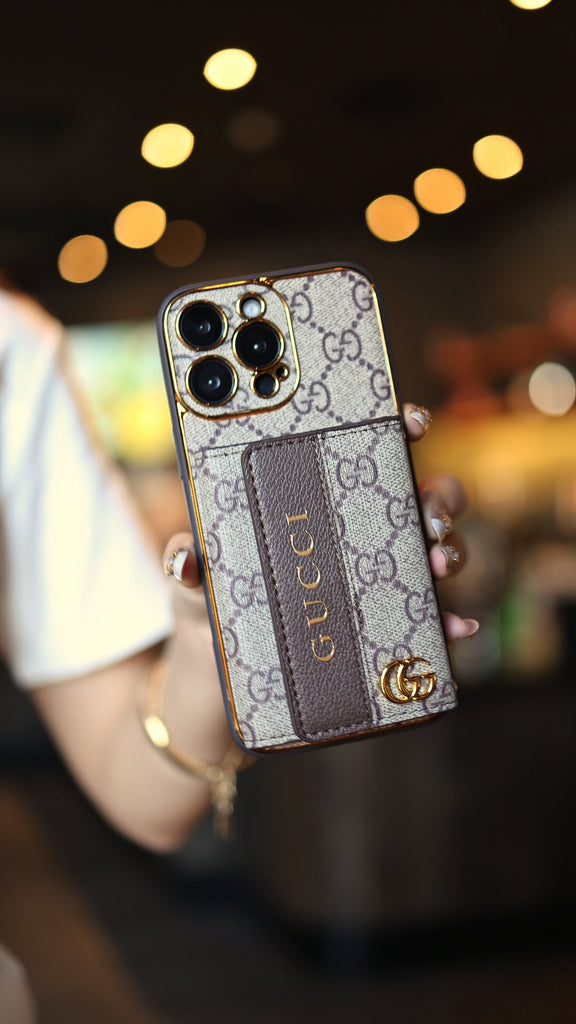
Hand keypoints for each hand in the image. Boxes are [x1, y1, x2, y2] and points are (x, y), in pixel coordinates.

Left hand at [165, 402, 476, 645]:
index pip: (364, 447)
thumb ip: (189, 561)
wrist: (222, 661)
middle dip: (436, 497)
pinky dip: (448, 617)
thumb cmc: (214, 596)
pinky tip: (456, 624)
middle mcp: (357, 527)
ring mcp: (376, 572)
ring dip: (450, 549)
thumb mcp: (196, 576)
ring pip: (435, 545)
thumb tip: (185, 557)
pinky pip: (429, 613)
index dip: (395, 424)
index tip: (410, 420)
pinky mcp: (384, 618)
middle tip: (427, 517)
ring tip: (438, 564)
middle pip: (418, 493)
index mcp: (316, 497)